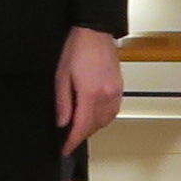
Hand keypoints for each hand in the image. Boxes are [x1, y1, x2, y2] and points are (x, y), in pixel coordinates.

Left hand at [53, 26, 124, 149]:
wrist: (95, 31)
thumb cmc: (77, 48)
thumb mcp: (61, 75)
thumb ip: (63, 102)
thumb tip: (62, 122)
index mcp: (90, 93)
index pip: (82, 126)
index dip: (72, 141)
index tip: (65, 149)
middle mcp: (106, 95)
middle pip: (95, 126)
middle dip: (81, 135)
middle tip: (68, 137)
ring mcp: (115, 92)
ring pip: (106, 121)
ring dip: (93, 127)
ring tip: (80, 127)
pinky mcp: (119, 87)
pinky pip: (113, 111)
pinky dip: (103, 118)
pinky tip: (94, 115)